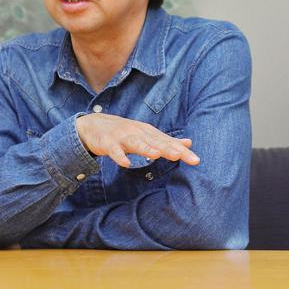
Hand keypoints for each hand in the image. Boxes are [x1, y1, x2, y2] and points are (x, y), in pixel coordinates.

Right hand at [76, 113, 199, 167]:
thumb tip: (189, 143)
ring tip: (158, 155)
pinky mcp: (108, 143)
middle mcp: (137, 132)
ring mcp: (122, 137)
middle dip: (169, 149)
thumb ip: (167, 140)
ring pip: (136, 143)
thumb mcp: (147, 135)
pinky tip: (125, 163)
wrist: (93, 125)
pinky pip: (114, 151)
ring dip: (146, 148)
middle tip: (183, 156)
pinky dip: (119, 156)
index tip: (195, 160)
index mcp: (148, 132)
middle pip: (155, 142)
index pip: (167, 142)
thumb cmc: (124, 132)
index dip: (181, 151)